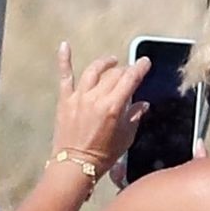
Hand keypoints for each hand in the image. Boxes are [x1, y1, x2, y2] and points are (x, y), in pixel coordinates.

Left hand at [52, 42, 149, 177]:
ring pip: (93, 71)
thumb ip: (134, 116)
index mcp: (113, 106)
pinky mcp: (65, 100)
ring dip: (104, 64)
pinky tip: (64, 45)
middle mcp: (95, 98)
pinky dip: (64, 60)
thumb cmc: (103, 155)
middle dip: (124, 71)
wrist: (75, 164)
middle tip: (129, 72)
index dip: (139, 68)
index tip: (145, 62)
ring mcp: (78, 97)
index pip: (130, 80)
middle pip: (113, 75)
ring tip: (111, 61)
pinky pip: (64, 76)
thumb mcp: (126, 137)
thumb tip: (142, 104)